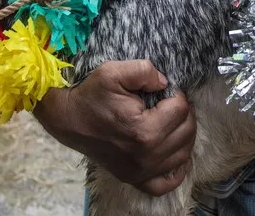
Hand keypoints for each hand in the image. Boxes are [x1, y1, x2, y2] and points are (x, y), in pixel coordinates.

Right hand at [35, 60, 195, 194]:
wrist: (67, 119)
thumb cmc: (90, 95)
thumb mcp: (113, 72)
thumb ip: (145, 71)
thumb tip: (166, 83)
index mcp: (144, 131)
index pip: (182, 109)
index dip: (177, 94)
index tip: (164, 90)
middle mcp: (146, 156)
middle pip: (187, 131)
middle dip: (184, 112)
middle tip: (169, 102)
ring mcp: (140, 172)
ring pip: (183, 154)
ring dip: (183, 134)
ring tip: (170, 120)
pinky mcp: (134, 178)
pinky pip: (166, 183)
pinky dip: (177, 169)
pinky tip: (174, 152)